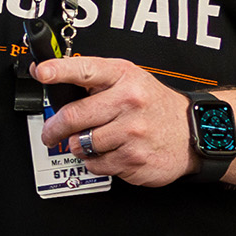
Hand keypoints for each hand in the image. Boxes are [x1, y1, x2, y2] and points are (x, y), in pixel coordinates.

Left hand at [37, 55, 196, 185]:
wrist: (193, 132)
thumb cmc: (154, 104)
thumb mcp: (129, 79)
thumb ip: (93, 78)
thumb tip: (48, 74)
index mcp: (124, 76)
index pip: (85, 69)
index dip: (59, 70)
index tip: (42, 71)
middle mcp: (129, 102)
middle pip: (73, 117)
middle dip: (53, 129)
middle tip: (50, 134)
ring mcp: (132, 133)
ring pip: (81, 145)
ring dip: (79, 147)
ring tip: (93, 140)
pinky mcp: (134, 160)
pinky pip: (96, 165)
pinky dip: (96, 162)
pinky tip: (111, 152)